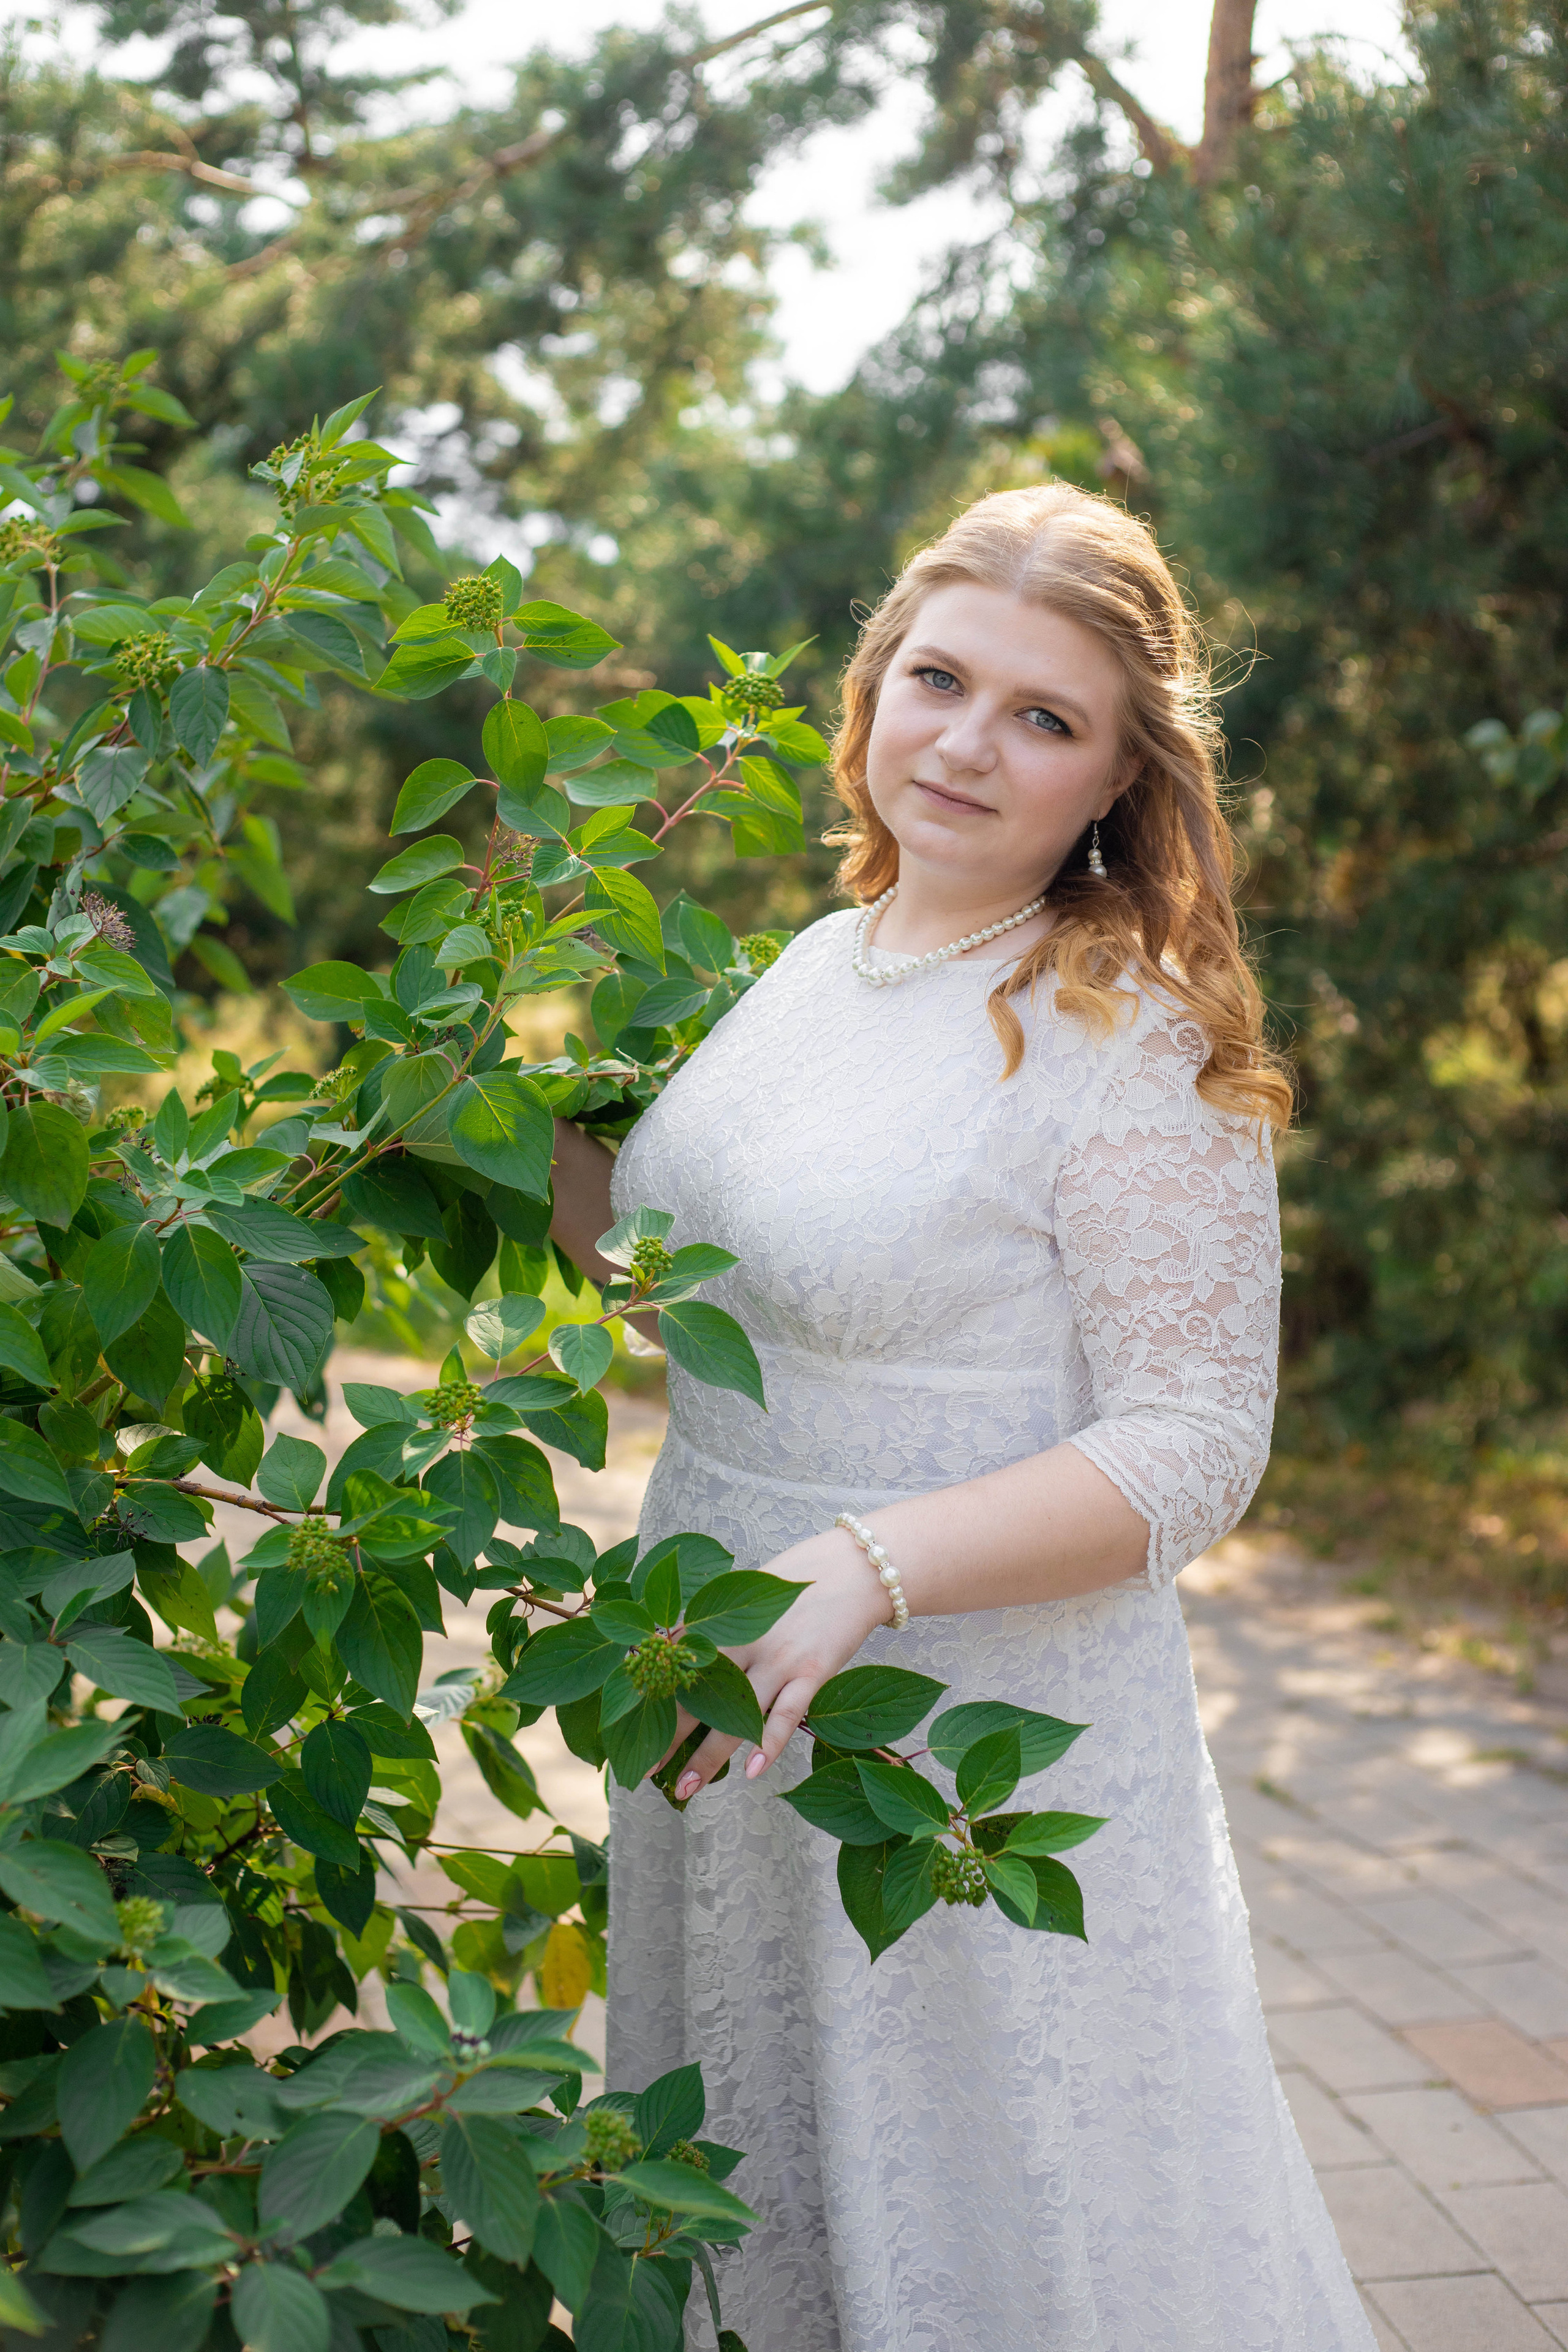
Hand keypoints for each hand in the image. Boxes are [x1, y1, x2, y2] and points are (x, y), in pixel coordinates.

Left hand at [650, 1527, 891, 1799]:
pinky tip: (751, 1771)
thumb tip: (683, 1649)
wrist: (858, 1567)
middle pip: (697, 1695)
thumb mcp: (750, 1594)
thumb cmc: (800, 1579)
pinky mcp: (813, 1671)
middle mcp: (745, 1640)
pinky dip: (769, 1743)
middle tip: (643, 1770)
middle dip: (668, 1735)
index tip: (628, 1726)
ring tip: (685, 1789)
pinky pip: (787, 1715)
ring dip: (708, 1756)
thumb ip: (722, 1627)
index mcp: (724, 1621)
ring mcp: (779, 1658)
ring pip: (735, 1714)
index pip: (676, 1666)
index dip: (652, 1698)